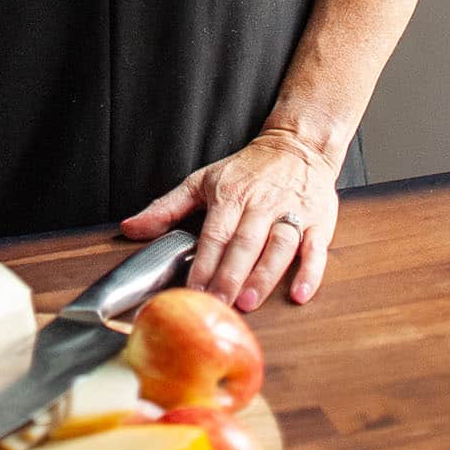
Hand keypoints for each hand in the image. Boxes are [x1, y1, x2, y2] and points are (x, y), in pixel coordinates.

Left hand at [119, 130, 339, 311]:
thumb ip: (167, 207)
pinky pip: (316, 249)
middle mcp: (261, 204)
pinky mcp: (319, 221)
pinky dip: (309, 273)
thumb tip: (130, 228)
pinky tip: (299, 294)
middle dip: (231, 275)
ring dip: (265, 275)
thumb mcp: (203, 180)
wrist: (298, 145)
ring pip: (279, 246)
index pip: (215, 233)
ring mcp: (292, 213)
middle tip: (219, 303)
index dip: (203, 263)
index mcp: (231, 195)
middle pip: (245, 242)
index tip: (192, 290)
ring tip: (249, 300)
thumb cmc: (247, 169)